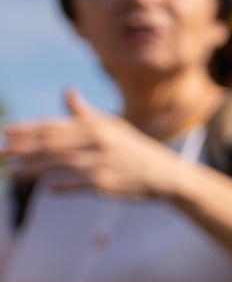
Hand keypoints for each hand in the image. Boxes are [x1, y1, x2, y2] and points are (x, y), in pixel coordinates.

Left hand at [2, 92, 181, 200]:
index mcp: (96, 127)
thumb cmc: (135, 149)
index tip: (4, 132)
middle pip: (50, 145)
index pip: (53, 127)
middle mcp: (97, 143)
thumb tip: (67, 92)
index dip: (26, 129)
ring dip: (32, 170)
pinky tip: (47, 189)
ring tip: (12, 173)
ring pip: (58, 166)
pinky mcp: (106, 185)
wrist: (166, 175)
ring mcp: (101, 164)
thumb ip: (85, 114)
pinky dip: (61, 187)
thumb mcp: (113, 127)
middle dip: (21, 149)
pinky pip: (77, 186)